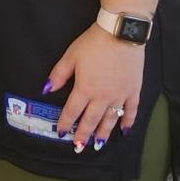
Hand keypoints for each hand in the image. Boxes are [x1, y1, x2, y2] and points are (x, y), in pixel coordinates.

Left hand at [43, 23, 143, 152]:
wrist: (120, 33)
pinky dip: (128, 122)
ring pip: (110, 120)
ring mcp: (120, 95)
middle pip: (91, 120)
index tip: (60, 132)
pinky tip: (125, 131)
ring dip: (103, 134)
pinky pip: (131, 111)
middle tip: (79, 147)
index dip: (65, 123)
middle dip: (83, 135)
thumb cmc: (93, 43)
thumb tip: (46, 89)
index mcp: (84, 89)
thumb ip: (58, 74)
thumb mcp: (70, 56)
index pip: (72, 111)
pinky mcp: (133, 91)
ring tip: (98, 145)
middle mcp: (102, 97)